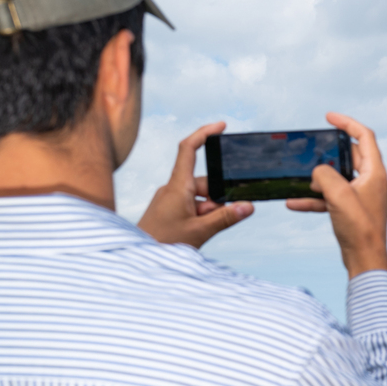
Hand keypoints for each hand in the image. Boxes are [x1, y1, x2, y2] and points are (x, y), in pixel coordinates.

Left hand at [137, 122, 253, 247]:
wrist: (138, 259)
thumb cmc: (163, 244)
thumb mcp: (200, 231)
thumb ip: (226, 218)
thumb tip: (248, 206)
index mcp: (177, 186)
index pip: (189, 150)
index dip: (204, 134)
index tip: (221, 126)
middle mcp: (173, 189)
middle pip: (204, 182)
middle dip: (218, 198)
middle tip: (220, 219)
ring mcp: (170, 200)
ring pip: (200, 197)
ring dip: (210, 211)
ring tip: (205, 231)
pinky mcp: (169, 211)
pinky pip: (192, 206)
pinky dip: (202, 216)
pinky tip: (200, 232)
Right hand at [286, 112, 386, 277]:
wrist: (365, 260)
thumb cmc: (359, 228)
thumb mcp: (338, 195)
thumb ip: (325, 175)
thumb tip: (318, 172)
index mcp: (376, 173)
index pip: (364, 137)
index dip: (347, 123)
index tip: (329, 117)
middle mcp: (372, 182)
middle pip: (350, 157)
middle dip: (329, 154)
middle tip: (312, 151)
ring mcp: (363, 197)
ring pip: (338, 178)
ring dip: (319, 178)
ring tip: (302, 179)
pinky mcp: (353, 211)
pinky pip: (331, 199)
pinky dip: (315, 199)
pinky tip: (293, 202)